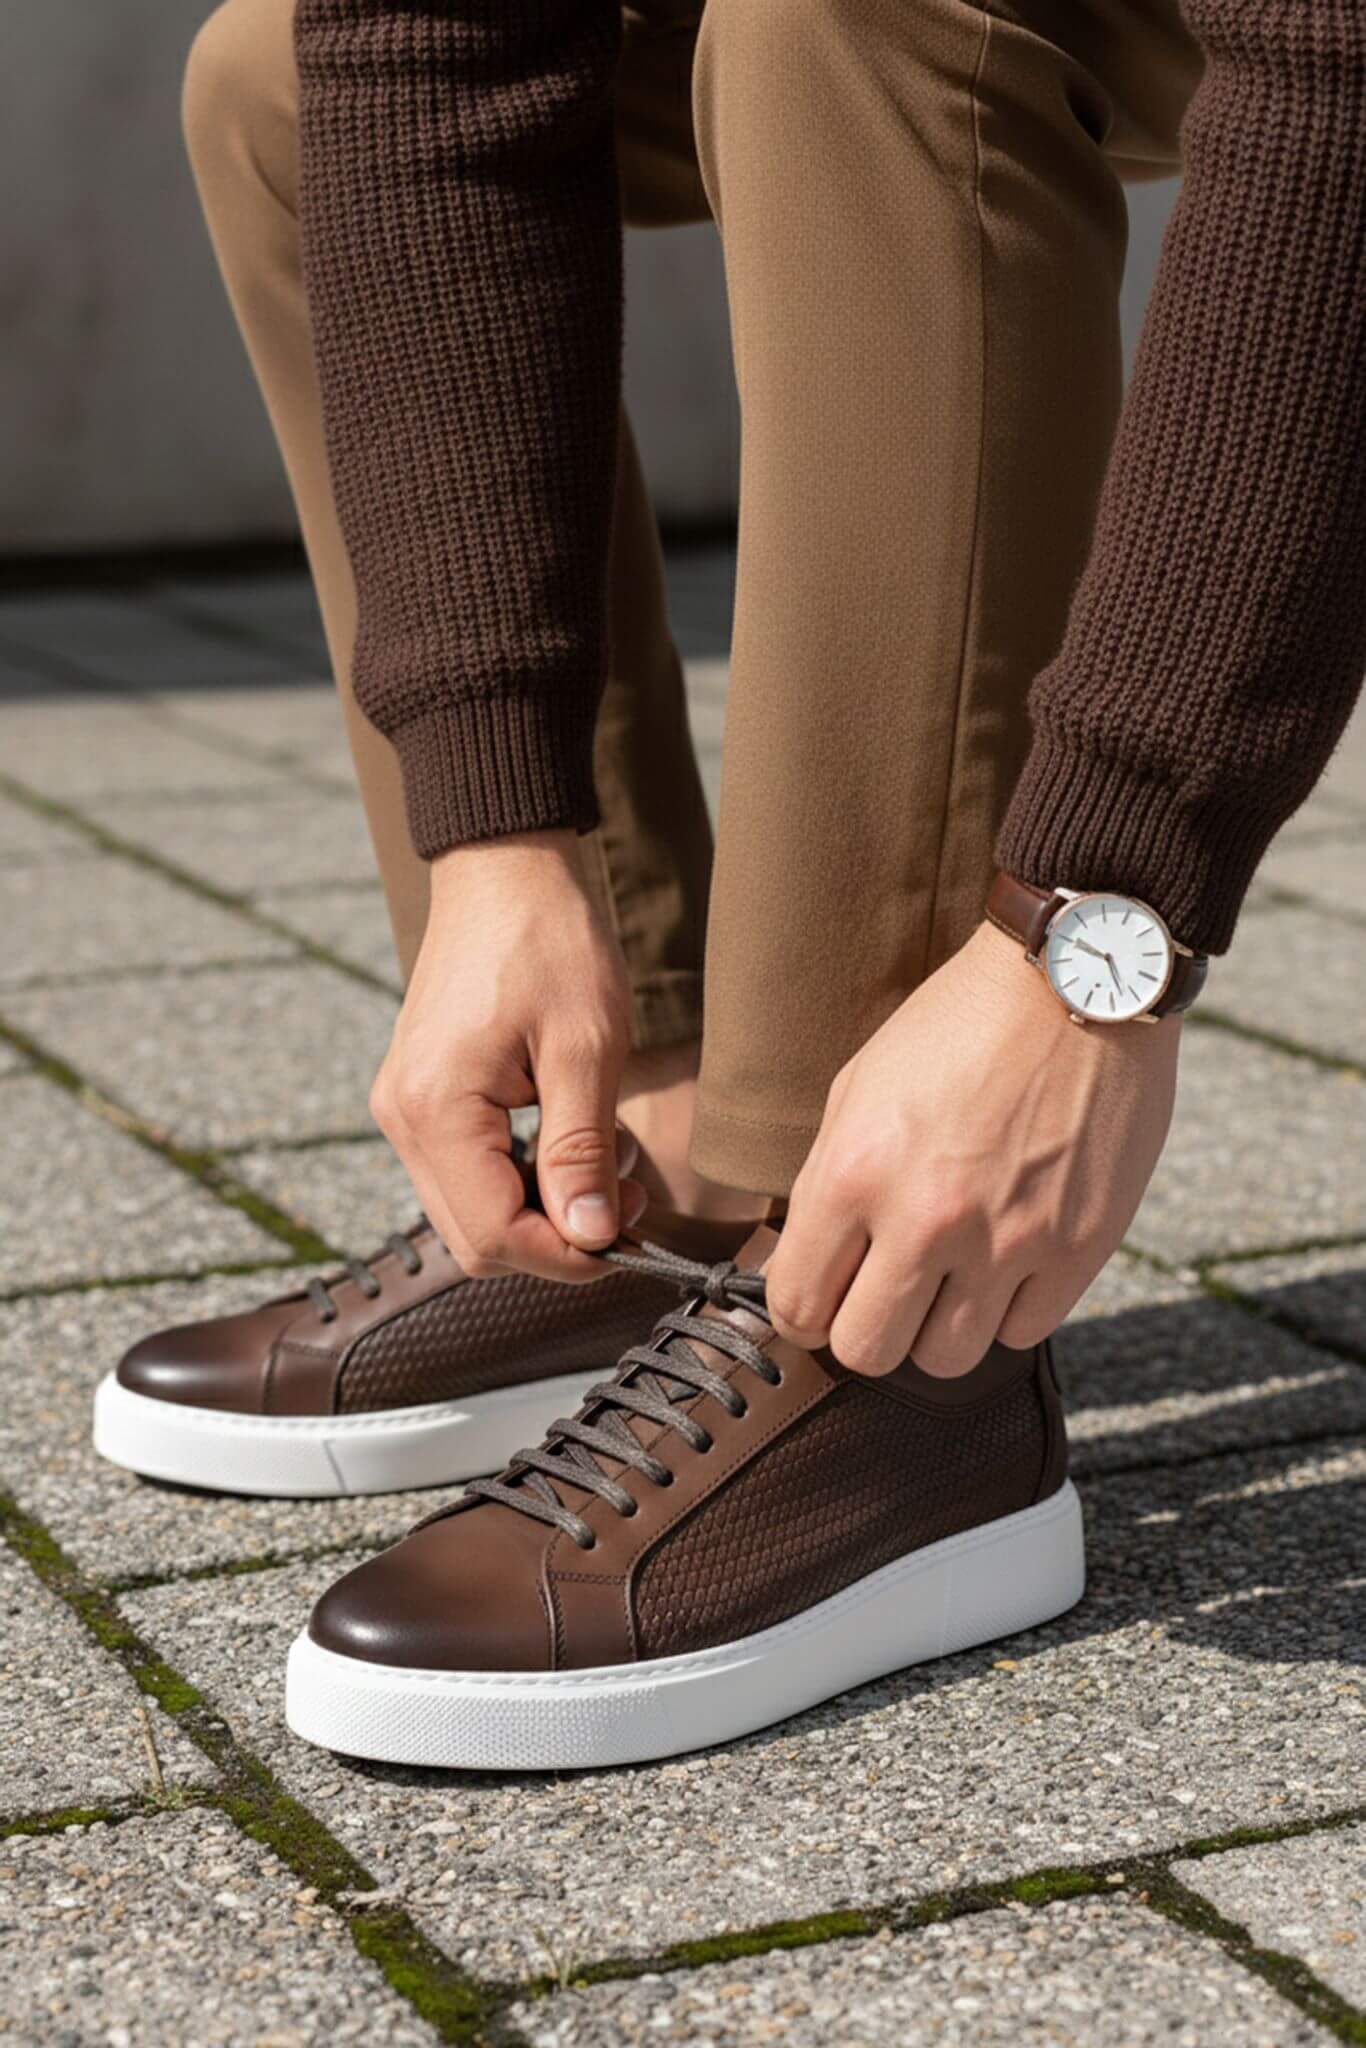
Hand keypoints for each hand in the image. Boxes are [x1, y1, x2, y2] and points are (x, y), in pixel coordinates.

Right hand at [370, 832, 643, 1281]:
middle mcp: (402, 1118)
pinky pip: (464, 1174)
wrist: (503, 869)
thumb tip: (590, 1237)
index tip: (629, 1237)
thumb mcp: (586, 1049)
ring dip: (538, 1214)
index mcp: (436, 1109)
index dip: (567, 1255)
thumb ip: (582, 1152)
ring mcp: (404, 1109)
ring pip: (468, 1214)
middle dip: (555, 1241)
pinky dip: (517, 1183)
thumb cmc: (550, 942)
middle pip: (475, 1239)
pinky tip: (565, 1150)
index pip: (496, 1235)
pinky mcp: (419, 1098)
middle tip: (625, 1204)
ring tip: (604, 1174)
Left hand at [766, 920, 1180, 1375]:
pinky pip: (1022, 1333)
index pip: (797, 1305)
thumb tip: (808, 1265)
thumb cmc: (958, 1026)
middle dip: (865, 1330)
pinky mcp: (1078, 1249)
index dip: (802, 1311)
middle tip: (882, 1294)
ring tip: (949, 1276)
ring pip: (945, 1360)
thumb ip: (828, 1184)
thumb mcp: (858, 1087)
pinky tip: (1007, 1260)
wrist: (1077, 981)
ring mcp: (1008, 1241)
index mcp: (856, 1172)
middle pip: (867, 1352)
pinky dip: (1008, 1309)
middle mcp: (927, 1219)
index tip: (821, 1298)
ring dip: (938, 1327)